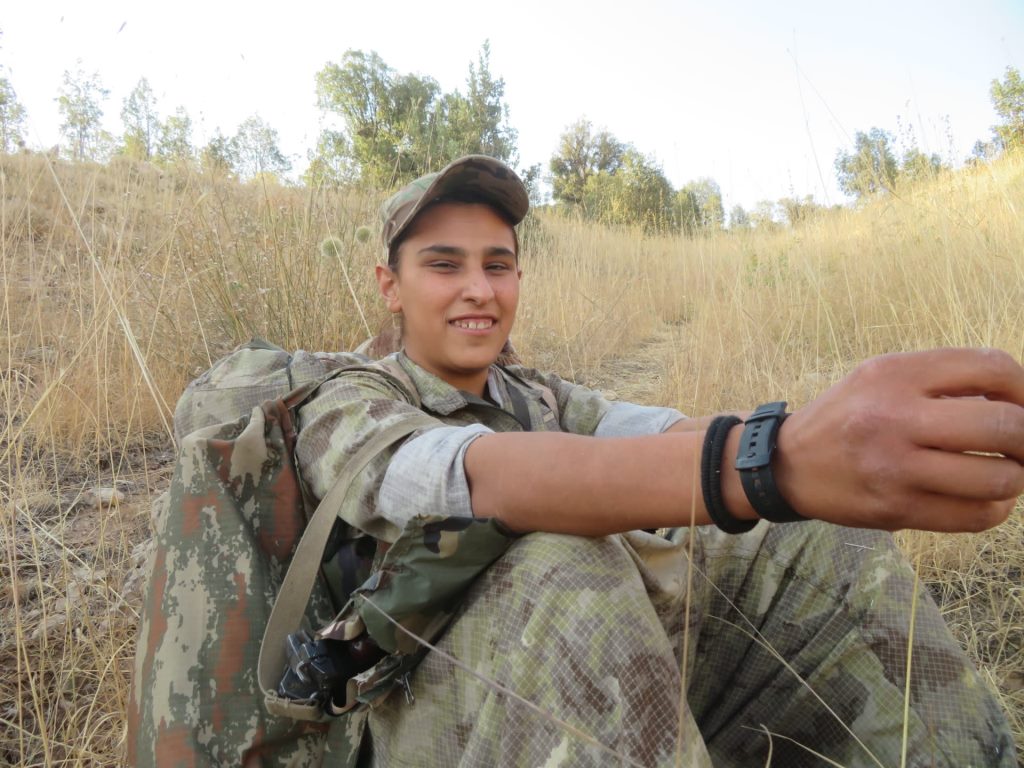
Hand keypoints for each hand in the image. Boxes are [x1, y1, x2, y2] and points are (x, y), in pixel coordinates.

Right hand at [773, 348, 1023, 531]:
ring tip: (1003, 472)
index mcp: (895, 374)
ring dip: (1015, 477)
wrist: (787, 465)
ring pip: (999, 479)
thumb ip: (941, 379)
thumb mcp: (881, 376)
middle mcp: (895, 417)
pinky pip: (976, 516)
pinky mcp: (896, 509)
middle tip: (1020, 445)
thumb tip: (1016, 399)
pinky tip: (985, 497)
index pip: (992, 369)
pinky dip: (996, 508)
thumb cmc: (846, 417)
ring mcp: (896, 468)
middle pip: (1005, 426)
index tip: (1023, 404)